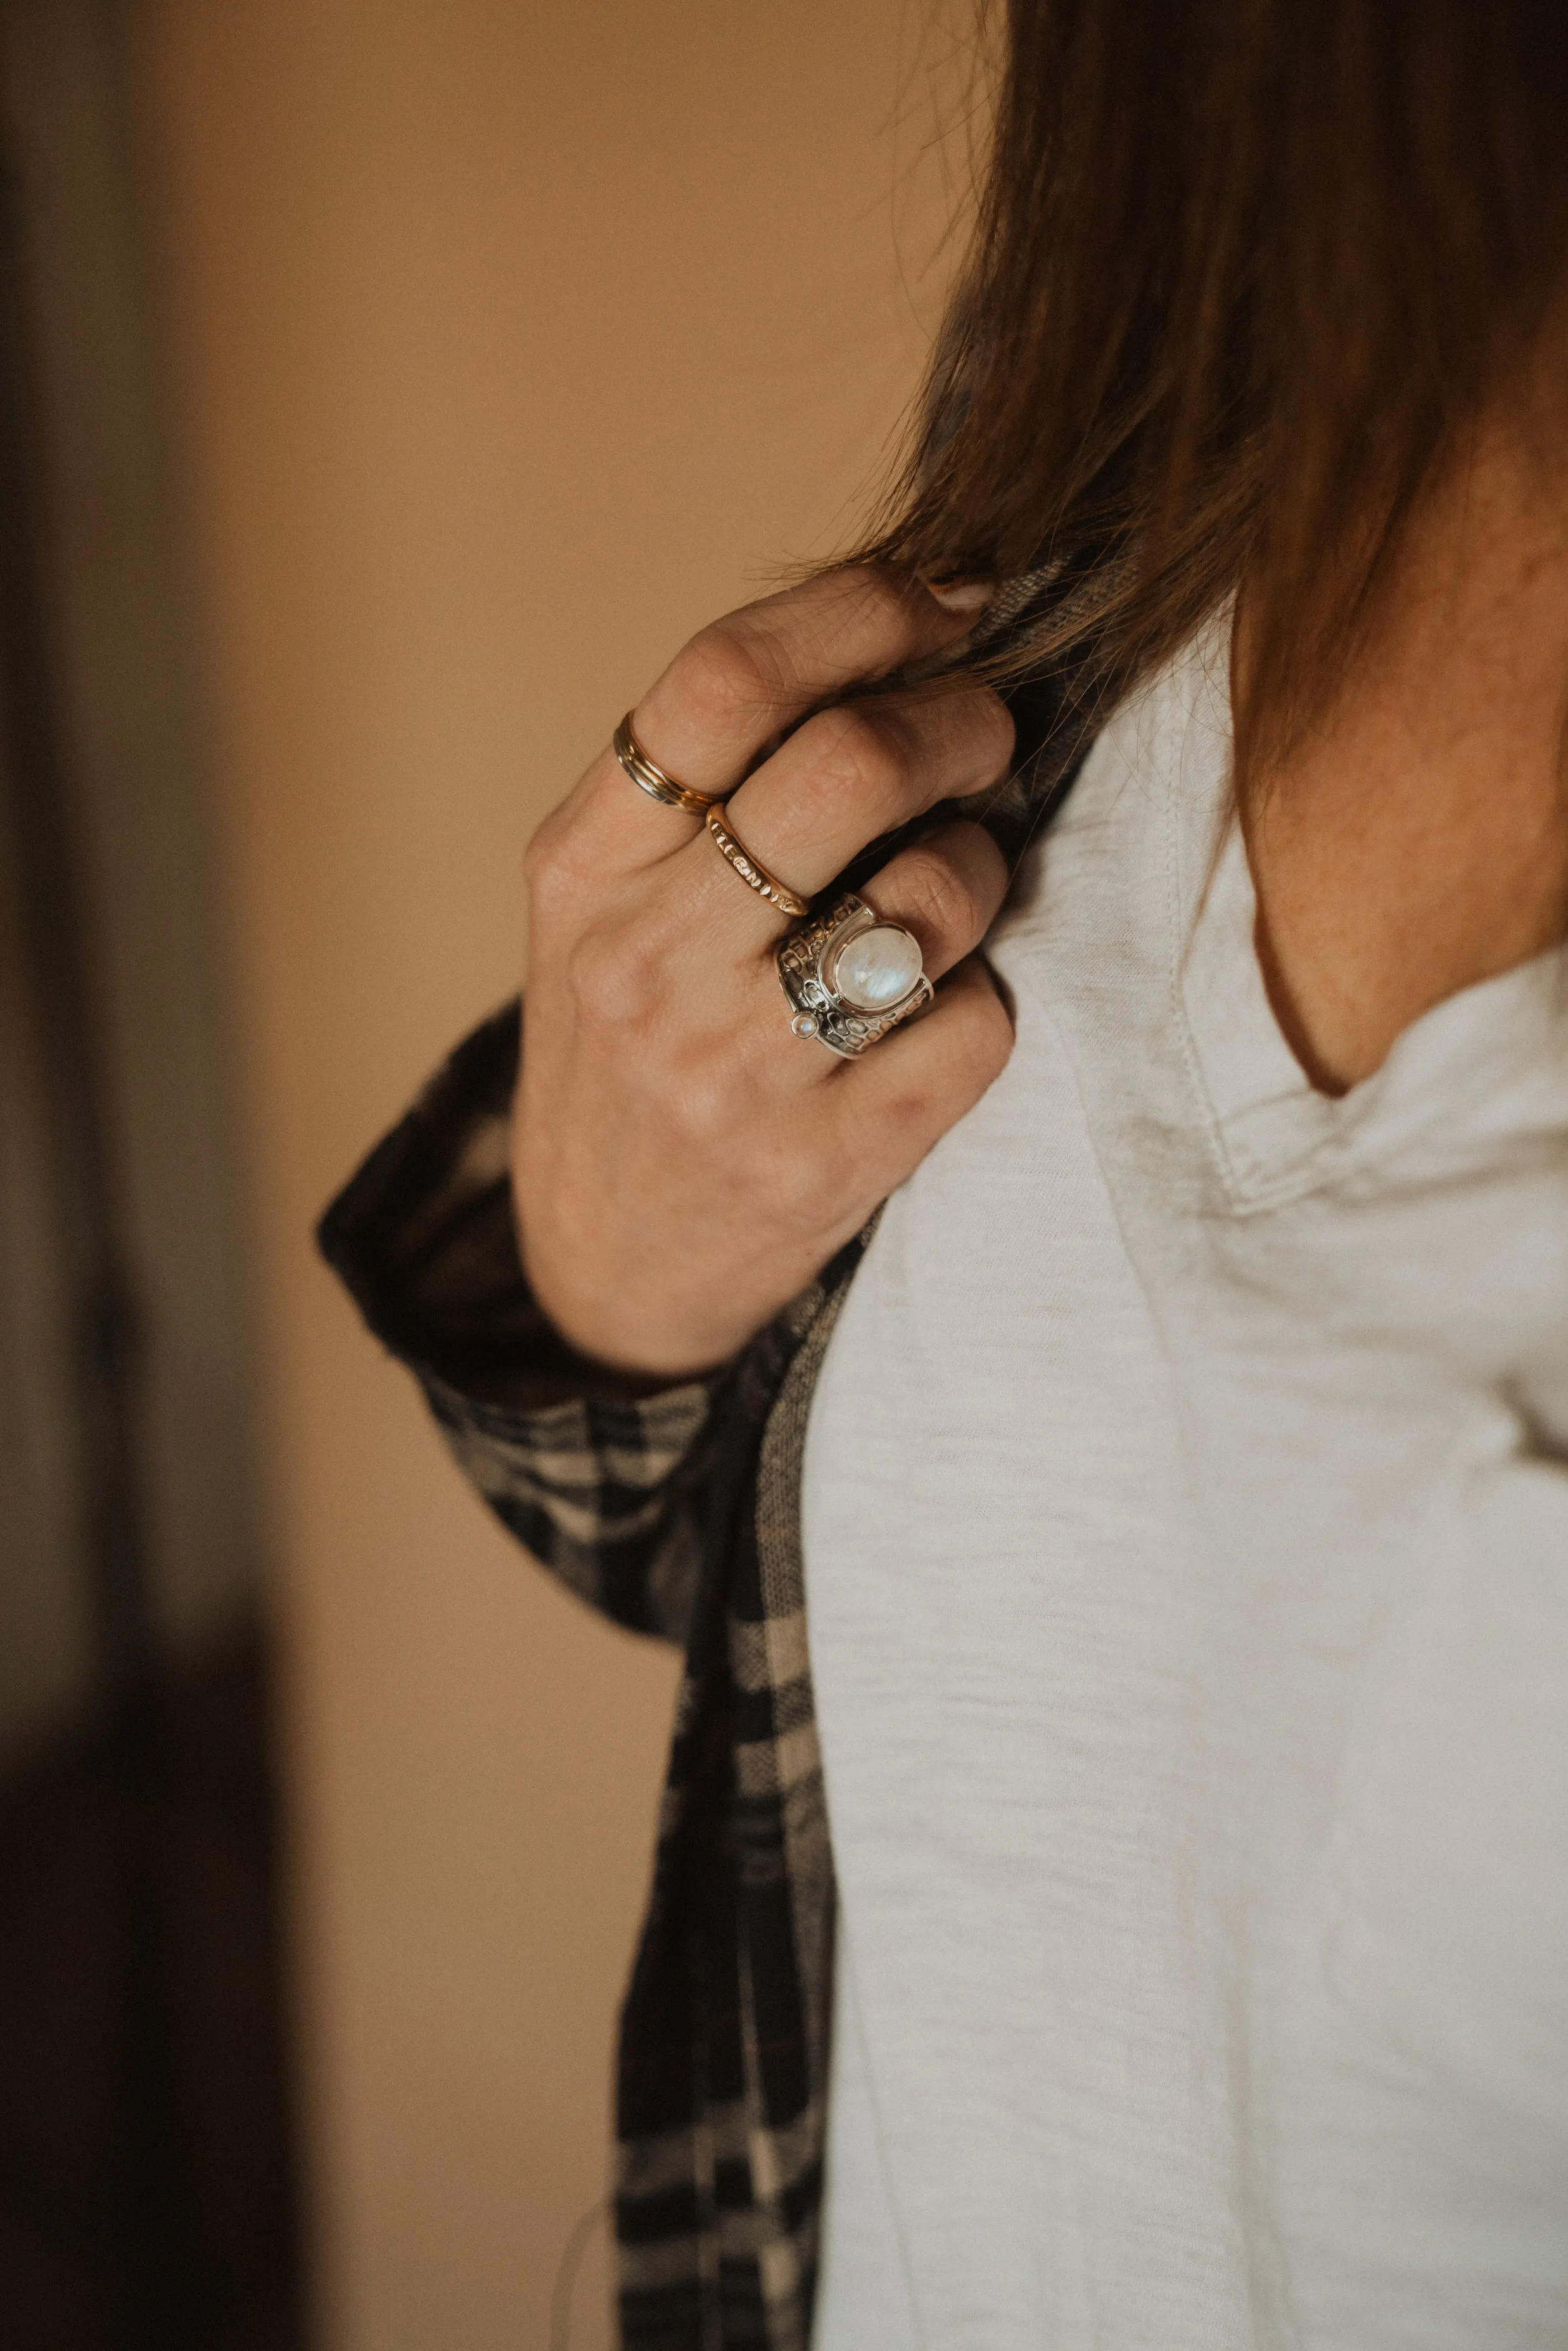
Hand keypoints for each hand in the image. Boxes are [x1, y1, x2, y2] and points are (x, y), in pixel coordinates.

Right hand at [514, 567, 1015, 1378]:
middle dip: (960, 720)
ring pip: (933, 893)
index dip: (861, 611)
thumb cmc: (628, 1051)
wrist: (604, 1267)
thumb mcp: (605, 905)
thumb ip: (707, 784)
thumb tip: (910, 631)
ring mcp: (735, 1069)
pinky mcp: (829, 1159)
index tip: (944, 607)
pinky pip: (977, 1022)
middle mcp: (646, 963)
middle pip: (846, 764)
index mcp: (581, 871)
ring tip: (949, 888)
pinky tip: (935, 1008)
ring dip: (978, 864)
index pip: (722, 680)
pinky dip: (984, 996)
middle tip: (989, 732)